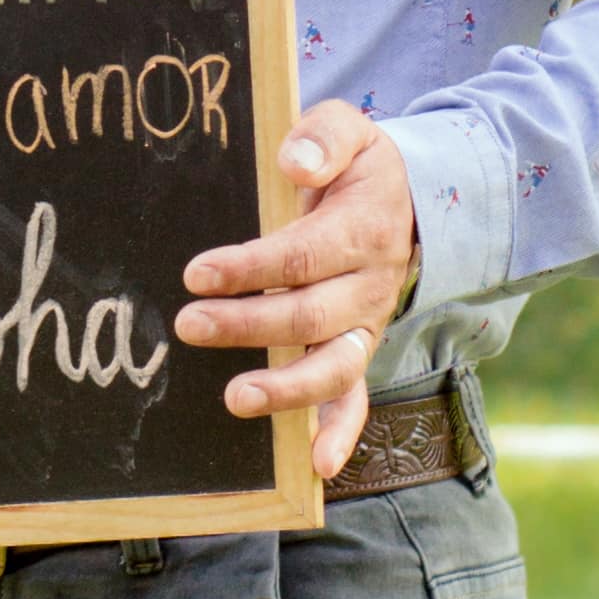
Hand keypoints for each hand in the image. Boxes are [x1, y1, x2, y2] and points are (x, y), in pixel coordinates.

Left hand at [176, 97, 416, 478]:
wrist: (408, 200)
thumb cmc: (359, 165)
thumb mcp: (349, 129)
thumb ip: (323, 137)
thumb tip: (294, 161)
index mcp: (359, 231)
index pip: (301, 256)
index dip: (250, 268)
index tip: (198, 273)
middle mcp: (366, 287)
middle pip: (308, 316)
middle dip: (248, 325)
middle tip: (189, 324)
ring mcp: (363, 326)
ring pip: (333, 367)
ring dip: (286, 389)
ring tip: (235, 398)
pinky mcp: (356, 350)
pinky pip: (355, 400)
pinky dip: (340, 434)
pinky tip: (317, 470)